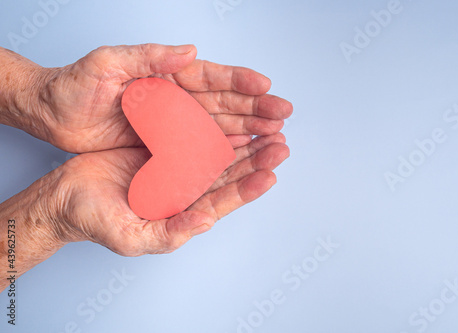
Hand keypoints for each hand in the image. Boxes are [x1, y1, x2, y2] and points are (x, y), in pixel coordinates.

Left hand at [32, 44, 291, 152]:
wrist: (52, 113)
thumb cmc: (75, 86)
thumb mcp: (107, 63)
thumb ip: (148, 56)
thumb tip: (190, 51)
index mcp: (166, 75)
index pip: (211, 76)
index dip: (240, 81)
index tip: (266, 87)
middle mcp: (175, 99)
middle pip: (224, 102)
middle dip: (255, 109)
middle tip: (282, 115)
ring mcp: (172, 123)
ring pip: (219, 125)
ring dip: (247, 130)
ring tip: (273, 136)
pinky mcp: (164, 145)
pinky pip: (201, 147)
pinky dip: (224, 149)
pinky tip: (244, 152)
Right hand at [53, 133, 288, 254]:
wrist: (66, 197)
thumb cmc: (95, 220)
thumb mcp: (131, 236)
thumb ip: (170, 233)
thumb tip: (206, 222)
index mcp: (183, 212)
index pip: (223, 201)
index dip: (248, 189)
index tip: (270, 174)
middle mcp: (184, 190)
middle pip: (228, 175)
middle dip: (256, 160)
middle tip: (280, 145)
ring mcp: (175, 168)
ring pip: (216, 154)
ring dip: (243, 142)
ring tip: (267, 130)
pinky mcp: (162, 147)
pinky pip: (192, 135)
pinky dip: (212, 127)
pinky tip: (231, 118)